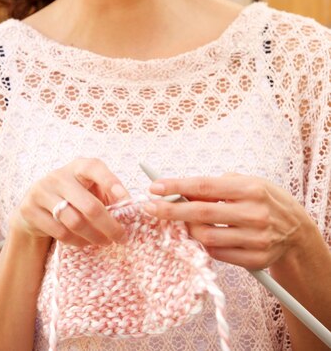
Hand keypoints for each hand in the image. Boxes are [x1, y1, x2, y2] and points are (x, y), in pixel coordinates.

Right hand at [10, 157, 129, 247]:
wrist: (34, 206)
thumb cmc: (73, 196)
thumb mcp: (90, 189)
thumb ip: (108, 194)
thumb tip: (129, 207)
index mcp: (78, 166)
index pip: (95, 168)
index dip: (112, 183)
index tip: (127, 200)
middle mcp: (59, 176)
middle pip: (89, 205)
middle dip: (109, 225)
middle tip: (121, 237)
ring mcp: (42, 191)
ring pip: (75, 222)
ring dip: (94, 237)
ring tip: (105, 242)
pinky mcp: (30, 209)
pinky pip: (60, 233)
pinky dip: (77, 241)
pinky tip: (86, 242)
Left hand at [143, 173, 312, 269]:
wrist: (295, 229)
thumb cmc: (261, 200)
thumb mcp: (246, 183)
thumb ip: (215, 186)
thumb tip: (179, 191)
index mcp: (250, 189)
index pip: (204, 186)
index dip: (176, 186)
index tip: (154, 187)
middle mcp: (254, 213)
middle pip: (201, 213)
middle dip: (170, 210)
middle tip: (148, 207)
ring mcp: (256, 239)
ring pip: (207, 237)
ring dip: (186, 230)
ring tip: (178, 222)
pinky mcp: (256, 259)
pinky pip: (218, 254)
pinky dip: (204, 245)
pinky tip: (200, 236)